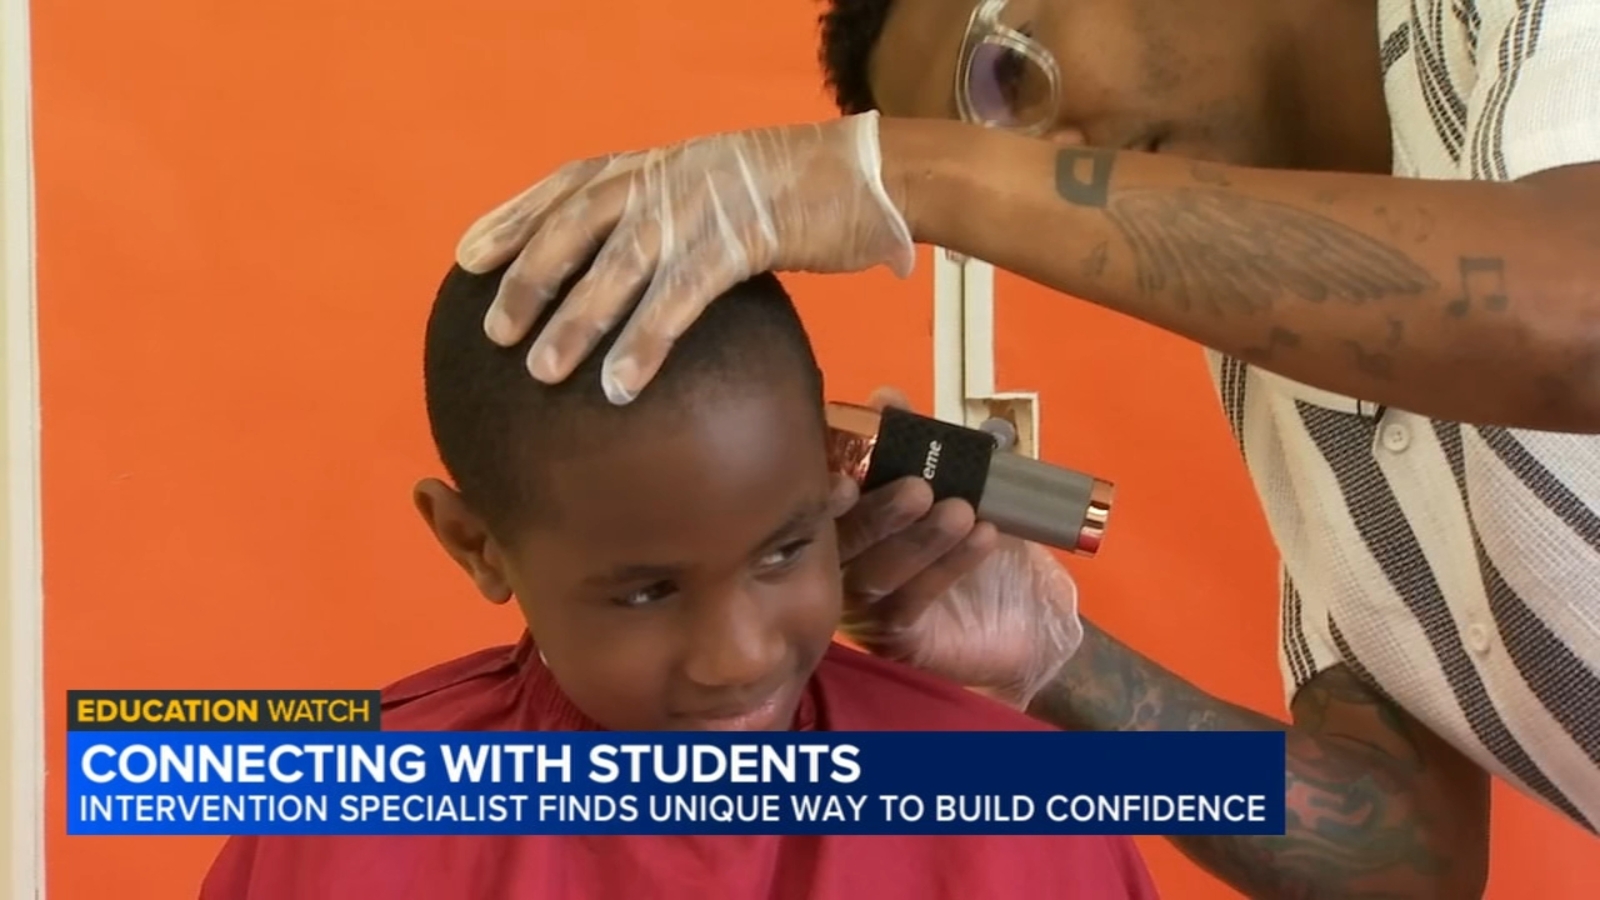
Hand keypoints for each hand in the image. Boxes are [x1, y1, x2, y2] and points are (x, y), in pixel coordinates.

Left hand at [453, 112, 915, 404]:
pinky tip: (620, 385)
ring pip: (618, 266)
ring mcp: (698, 207)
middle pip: (575, 226)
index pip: (564, 188)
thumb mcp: (710, 188)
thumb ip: (663, 215)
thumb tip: (620, 264)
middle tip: (496, 331)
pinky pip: (679, 297)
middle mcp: (662, 178)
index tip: (468, 257)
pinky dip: (644, 342)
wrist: (862, 178)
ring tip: (542, 372)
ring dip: (576, 321)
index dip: (513, 220)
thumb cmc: (786, 193)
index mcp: (652, 164)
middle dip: (530, 279)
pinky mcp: (740, 241)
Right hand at [830, 388, 1084, 708]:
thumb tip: (885, 396)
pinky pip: (912, 601)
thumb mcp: (957, 483)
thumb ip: (918, 443)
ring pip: (874, 574)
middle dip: (877, 511)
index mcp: (845, 522)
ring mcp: (864, 607)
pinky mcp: (895, 639)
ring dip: (918, 539)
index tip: (854, 462)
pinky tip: (983, 538)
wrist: (1029, 613)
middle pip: (839, 541)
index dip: (829, 480)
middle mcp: (842, 566)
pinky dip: (947, 567)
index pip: (825, 501)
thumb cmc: (979, 539)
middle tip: (918, 488)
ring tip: (960, 511)